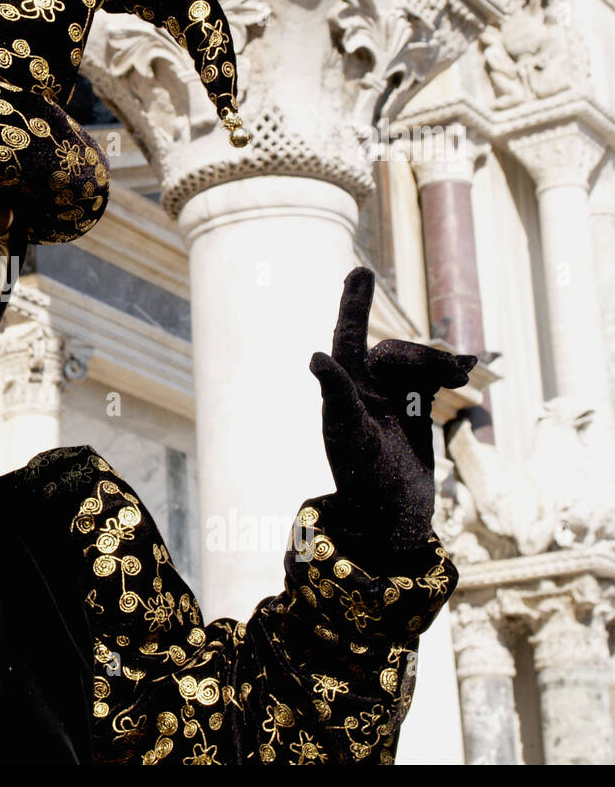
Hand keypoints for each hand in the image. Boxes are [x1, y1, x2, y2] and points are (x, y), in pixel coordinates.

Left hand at [309, 267, 475, 548]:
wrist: (392, 517)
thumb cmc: (362, 480)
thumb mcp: (348, 437)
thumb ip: (337, 395)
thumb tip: (316, 356)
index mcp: (344, 391)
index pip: (347, 337)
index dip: (353, 304)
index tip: (360, 270)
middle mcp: (364, 390)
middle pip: (394, 352)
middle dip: (422, 356)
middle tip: (454, 375)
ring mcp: (390, 400)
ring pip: (417, 364)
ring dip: (439, 364)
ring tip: (463, 376)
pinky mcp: (413, 411)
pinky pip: (431, 379)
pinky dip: (449, 370)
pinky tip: (469, 367)